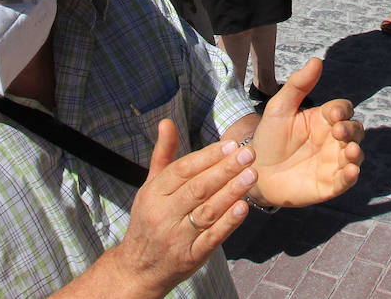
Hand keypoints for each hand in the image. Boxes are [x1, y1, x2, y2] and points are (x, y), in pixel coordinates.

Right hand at [110, 121, 255, 296]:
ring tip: (252, 175)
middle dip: (225, 170)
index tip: (230, 145)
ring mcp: (177, 237)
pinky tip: (244, 207)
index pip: (182, 170)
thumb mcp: (150, 187)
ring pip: (207, 212)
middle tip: (248, 154)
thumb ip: (163, 154)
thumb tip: (166, 121)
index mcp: (153, 194)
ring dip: (231, 192)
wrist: (138, 269)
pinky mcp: (191, 257)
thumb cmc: (149, 220)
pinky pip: (212, 238)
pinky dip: (228, 223)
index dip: (207, 157)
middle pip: (198, 188)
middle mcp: (163, 214)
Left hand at [247, 59, 363, 207]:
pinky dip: (352, 176)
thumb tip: (317, 59)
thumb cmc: (268, 136)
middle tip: (338, 131)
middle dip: (351, 130)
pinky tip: (351, 171)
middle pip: (355, 130)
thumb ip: (298, 85)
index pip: (343, 109)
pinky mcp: (329, 184)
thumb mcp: (279, 108)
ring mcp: (333, 162)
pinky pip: (346, 180)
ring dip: (356, 152)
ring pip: (355, 155)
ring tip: (350, 151)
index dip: (343, 110)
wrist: (254, 170)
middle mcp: (333, 140)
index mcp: (324, 119)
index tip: (334, 114)